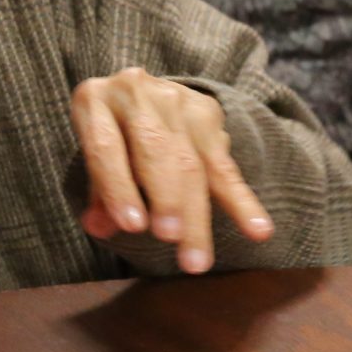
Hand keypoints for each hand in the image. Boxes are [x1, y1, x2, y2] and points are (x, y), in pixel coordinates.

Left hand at [73, 67, 273, 272]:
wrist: (139, 92)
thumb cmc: (108, 134)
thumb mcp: (92, 156)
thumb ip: (98, 192)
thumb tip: (100, 228)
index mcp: (95, 100)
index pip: (107, 146)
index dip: (119, 187)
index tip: (133, 227)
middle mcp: (137, 93)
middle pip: (156, 150)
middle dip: (166, 197)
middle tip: (171, 238)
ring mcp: (176, 100)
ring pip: (192, 164)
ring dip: (197, 215)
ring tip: (199, 259)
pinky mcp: (208, 114)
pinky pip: (225, 166)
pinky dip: (242, 202)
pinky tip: (259, 230)